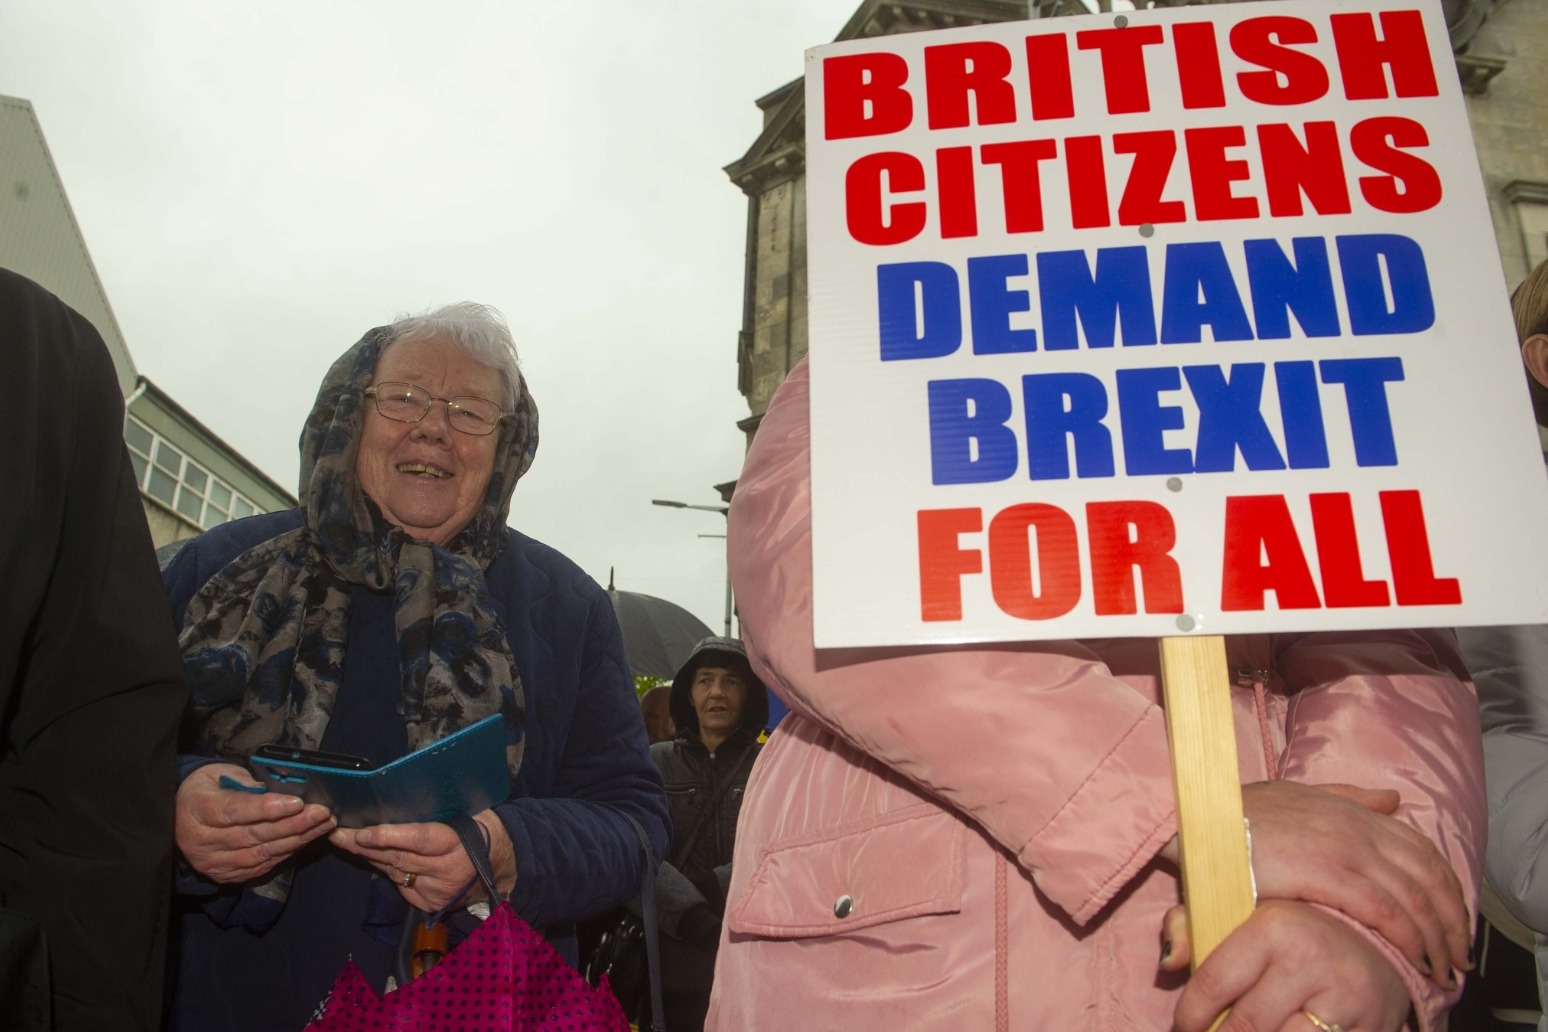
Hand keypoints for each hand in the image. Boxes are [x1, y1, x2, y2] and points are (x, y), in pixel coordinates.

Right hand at [175, 763, 335, 882]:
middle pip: (252, 835)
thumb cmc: (206, 788)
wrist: (177, 816)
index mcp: (197, 810)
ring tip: (322, 825)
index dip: (266, 808)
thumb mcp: (220, 774)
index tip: (297, 802)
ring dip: (296, 840)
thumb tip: (284, 789)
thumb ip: (247, 783)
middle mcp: (201, 841)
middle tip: (322, 813)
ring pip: (260, 854)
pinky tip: (305, 840)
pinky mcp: (224, 875)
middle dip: (292, 824)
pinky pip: (260, 866)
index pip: (234, 811)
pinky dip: (285, 853)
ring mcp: (212, 862)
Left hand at [331, 810, 516, 911]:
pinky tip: (369, 856)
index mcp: (459, 846)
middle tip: (338, 831)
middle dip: (364, 845)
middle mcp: (444, 873)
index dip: (389, 836)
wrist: (502, 867)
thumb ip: (439, 813)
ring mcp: (434, 892)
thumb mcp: (469, 814)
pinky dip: (384, 868)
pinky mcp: (427, 903)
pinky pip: (398, 883)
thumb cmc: (482, 830)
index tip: (363, 832)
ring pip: (393, 871)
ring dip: (367, 856)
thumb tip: (400, 796)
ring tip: (343, 839)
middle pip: (398, 858)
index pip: (419, 840)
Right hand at [1159, 781, 1470, 987]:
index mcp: (1351, 810)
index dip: (1445, 884)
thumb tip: (1392, 799)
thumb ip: (1344, 798)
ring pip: (1415, 896)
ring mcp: (1347, 848)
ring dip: (1438, 936)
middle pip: (1428, 873)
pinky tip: (1416, 959)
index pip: (1420, 846)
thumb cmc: (1235, 814)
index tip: (1452, 916)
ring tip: (1443, 967)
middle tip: (1457, 952)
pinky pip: (1387, 910)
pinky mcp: (1331, 873)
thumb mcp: (1293, 795)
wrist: (1197, 821)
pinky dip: (1410, 938)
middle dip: (1452, 917)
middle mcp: (1357, 826)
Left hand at [1163, 900, 1411, 1031]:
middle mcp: (1311, 961)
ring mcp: (1346, 1000)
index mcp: (1274, 927)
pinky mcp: (1371, 1029)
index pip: (1214, 983)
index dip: (1190, 1016)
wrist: (1374, 942)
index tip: (1184, 1027)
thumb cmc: (1291, 934)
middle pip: (1247, 1026)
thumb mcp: (1242, 916)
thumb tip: (1169, 963)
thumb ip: (1191, 928)